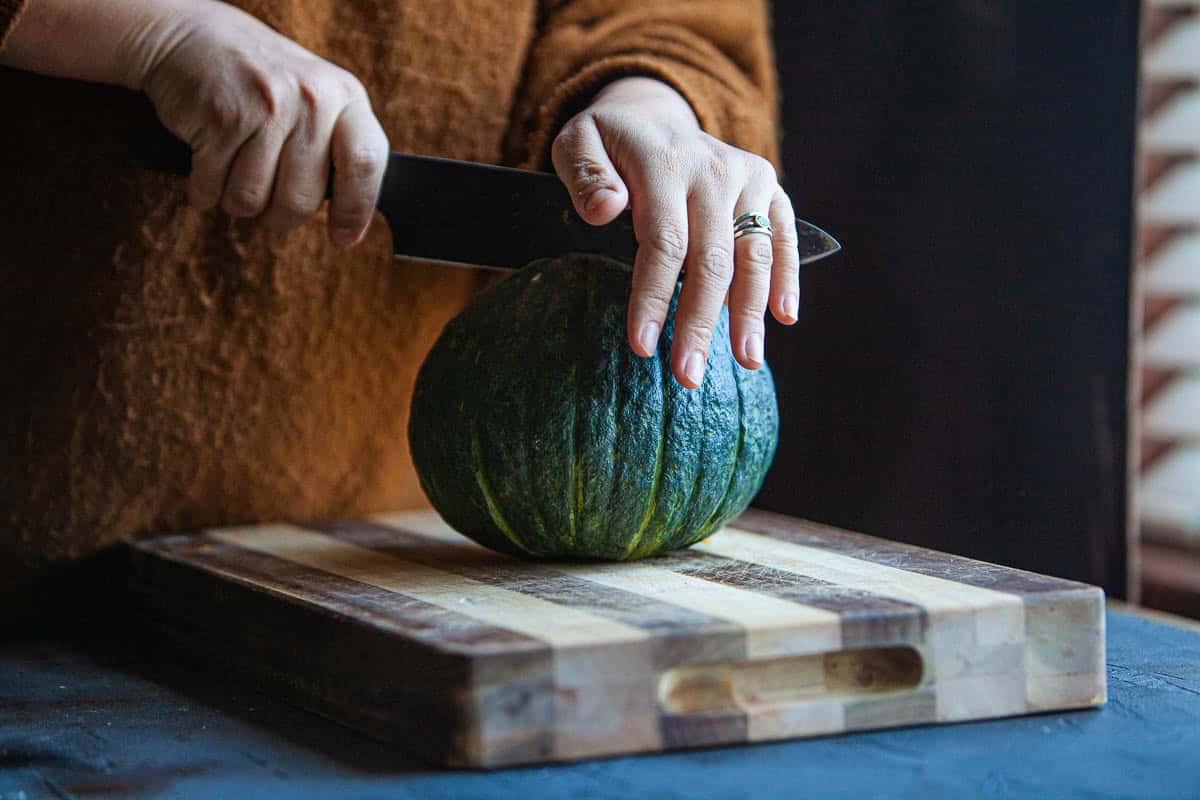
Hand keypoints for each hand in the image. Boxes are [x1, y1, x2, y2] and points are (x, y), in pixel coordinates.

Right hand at [1, 0, 386, 245]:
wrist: (191, 38)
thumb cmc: (263, 85)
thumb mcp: (316, 100)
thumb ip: (339, 150)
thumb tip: (352, 227)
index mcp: (344, 97)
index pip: (365, 164)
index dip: (356, 210)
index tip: (343, 239)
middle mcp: (311, 99)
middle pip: (301, 200)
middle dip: (280, 216)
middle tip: (268, 201)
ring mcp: (266, 107)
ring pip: (253, 200)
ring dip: (238, 203)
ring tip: (235, 172)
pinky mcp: (221, 118)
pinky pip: (214, 188)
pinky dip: (206, 191)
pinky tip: (208, 164)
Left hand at [552, 77, 799, 388]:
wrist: (653, 113)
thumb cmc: (609, 143)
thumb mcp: (576, 143)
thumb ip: (584, 174)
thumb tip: (604, 210)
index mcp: (664, 164)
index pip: (664, 242)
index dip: (654, 296)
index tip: (643, 346)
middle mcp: (713, 170)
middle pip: (712, 259)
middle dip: (700, 323)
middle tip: (688, 376)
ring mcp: (746, 178)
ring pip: (754, 254)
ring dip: (750, 313)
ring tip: (745, 362)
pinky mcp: (767, 186)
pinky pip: (783, 236)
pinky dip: (788, 277)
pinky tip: (784, 318)